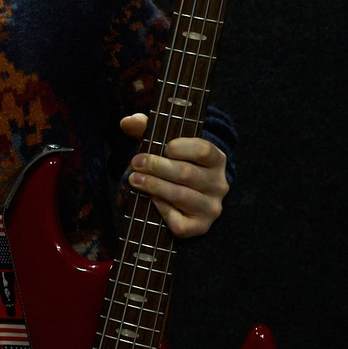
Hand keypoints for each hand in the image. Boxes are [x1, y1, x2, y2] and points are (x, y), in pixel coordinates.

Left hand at [119, 113, 228, 237]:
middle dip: (156, 166)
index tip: (163, 146)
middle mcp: (219, 184)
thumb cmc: (174, 162)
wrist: (189, 192)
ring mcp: (212, 207)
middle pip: (186, 173)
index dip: (180, 147)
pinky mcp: (201, 227)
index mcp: (217, 159)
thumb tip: (127, 121)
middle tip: (136, 162)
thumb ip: (146, 127)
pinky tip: (152, 200)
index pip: (203, 150)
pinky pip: (180, 223)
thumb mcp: (162, 141)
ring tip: (135, 179)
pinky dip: (163, 211)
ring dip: (154, 186)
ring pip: (181, 196)